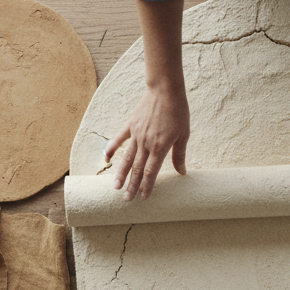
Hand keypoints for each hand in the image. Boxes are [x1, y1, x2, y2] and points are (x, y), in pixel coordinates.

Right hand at [105, 82, 189, 201]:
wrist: (165, 90)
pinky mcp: (130, 125)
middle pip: (137, 169)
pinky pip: (118, 139)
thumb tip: (182, 172)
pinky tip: (105, 159)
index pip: (151, 172)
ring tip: (115, 187)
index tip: (143, 198)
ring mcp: (136, 134)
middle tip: (127, 200)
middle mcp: (146, 143)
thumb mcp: (183, 135)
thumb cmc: (178, 112)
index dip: (147, 186)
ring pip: (127, 158)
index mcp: (160, 147)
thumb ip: (179, 155)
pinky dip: (111, 148)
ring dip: (121, 173)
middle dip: (132, 185)